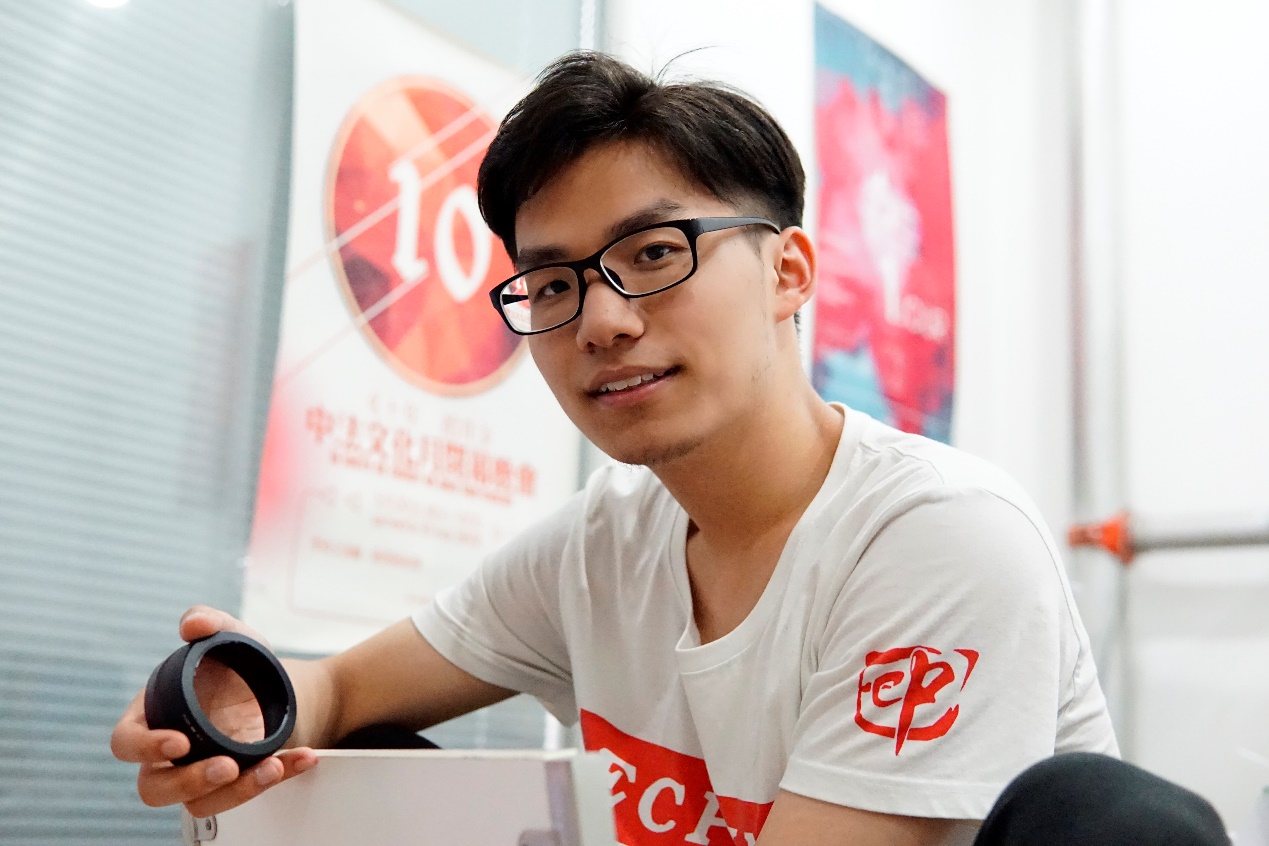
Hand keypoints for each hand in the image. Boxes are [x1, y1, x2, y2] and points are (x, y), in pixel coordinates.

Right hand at [109, 606, 318, 816]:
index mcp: (155, 714)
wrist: (279, 686)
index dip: (145, 747)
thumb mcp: (233, 635)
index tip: (180, 743)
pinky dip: (277, 778)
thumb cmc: (238, 664)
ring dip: (236, 791)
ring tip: (272, 768)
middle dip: (189, 782)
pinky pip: (245, 795)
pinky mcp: (234, 784)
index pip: (126, 741)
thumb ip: (211, 621)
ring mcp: (200, 772)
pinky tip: (301, 758)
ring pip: (198, 804)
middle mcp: (171, 751)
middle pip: (154, 787)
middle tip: (227, 766)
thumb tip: (192, 624)